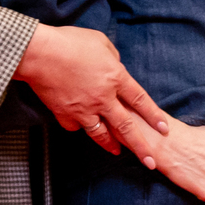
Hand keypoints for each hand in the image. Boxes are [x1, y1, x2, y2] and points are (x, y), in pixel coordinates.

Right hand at [14, 24, 173, 164]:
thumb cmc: (70, 42)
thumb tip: (114, 65)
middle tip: (150, 162)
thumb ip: (112, 57)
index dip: (154, 115)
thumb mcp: (100, 42)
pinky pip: (75, 127)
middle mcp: (103, 98)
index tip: (164, 129)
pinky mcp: (64, 113)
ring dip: (111, 145)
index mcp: (116, 78)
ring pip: (101, 134)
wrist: (40, 54)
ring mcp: (83, 109)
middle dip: (140, 146)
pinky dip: (79, 128)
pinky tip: (82, 129)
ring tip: (119, 153)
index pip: (141, 100)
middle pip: (126, 127)